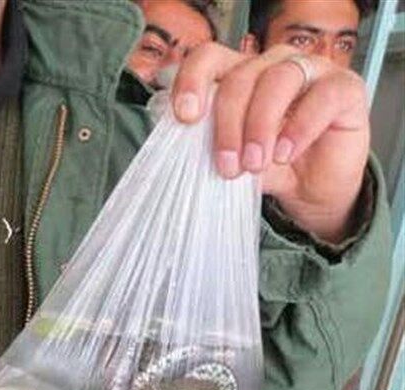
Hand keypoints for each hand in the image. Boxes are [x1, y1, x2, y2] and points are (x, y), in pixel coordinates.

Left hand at [172, 43, 368, 242]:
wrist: (314, 192)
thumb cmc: (270, 169)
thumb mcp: (233, 159)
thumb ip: (211, 146)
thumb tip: (183, 146)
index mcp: (240, 73)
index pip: (209, 58)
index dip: (192, 81)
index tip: (185, 117)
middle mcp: (273, 64)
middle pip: (240, 76)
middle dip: (228, 125)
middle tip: (228, 166)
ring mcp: (311, 70)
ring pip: (278, 79)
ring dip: (260, 126)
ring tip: (254, 164)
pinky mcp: (345, 88)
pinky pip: (322, 97)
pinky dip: (299, 128)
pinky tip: (285, 154)